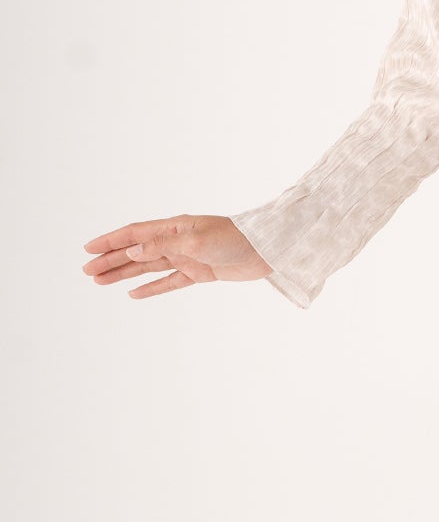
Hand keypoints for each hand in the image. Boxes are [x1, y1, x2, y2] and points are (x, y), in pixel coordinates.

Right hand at [82, 216, 271, 298]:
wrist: (267, 251)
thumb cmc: (236, 238)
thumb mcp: (197, 241)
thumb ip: (164, 246)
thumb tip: (133, 252)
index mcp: (174, 227)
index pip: (134, 233)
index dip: (110, 241)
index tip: (88, 249)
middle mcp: (177, 241)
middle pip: (136, 251)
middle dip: (111, 260)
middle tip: (87, 271)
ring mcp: (187, 257)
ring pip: (148, 267)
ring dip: (124, 273)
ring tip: (100, 281)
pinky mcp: (200, 273)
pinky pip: (169, 281)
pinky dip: (151, 287)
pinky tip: (133, 294)